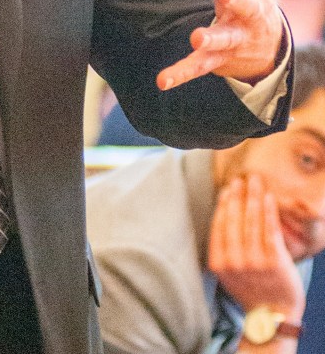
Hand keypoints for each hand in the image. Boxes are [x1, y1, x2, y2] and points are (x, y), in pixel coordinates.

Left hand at [157, 0, 283, 90]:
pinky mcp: (215, 60)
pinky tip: (162, 81)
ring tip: (197, 38)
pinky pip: (197, 68)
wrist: (263, 47)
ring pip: (223, 38)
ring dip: (210, 38)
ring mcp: (233, 38)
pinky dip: (180, 73)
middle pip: (247, 5)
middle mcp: (248, 13)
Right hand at [208, 174, 304, 319]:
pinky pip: (270, 230)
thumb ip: (222, 247)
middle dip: (237, 195)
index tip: (227, 189)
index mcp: (219, 262)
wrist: (272, 316)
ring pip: (252, 221)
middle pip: (234, 220)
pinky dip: (269, 211)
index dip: (223, 204)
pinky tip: (268, 197)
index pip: (218, 225)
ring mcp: (254, 262)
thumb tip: (223, 212)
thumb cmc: (250, 289)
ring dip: (253, 197)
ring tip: (255, 181)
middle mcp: (234, 261)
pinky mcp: (274, 262)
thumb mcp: (227, 272)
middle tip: (240, 178)